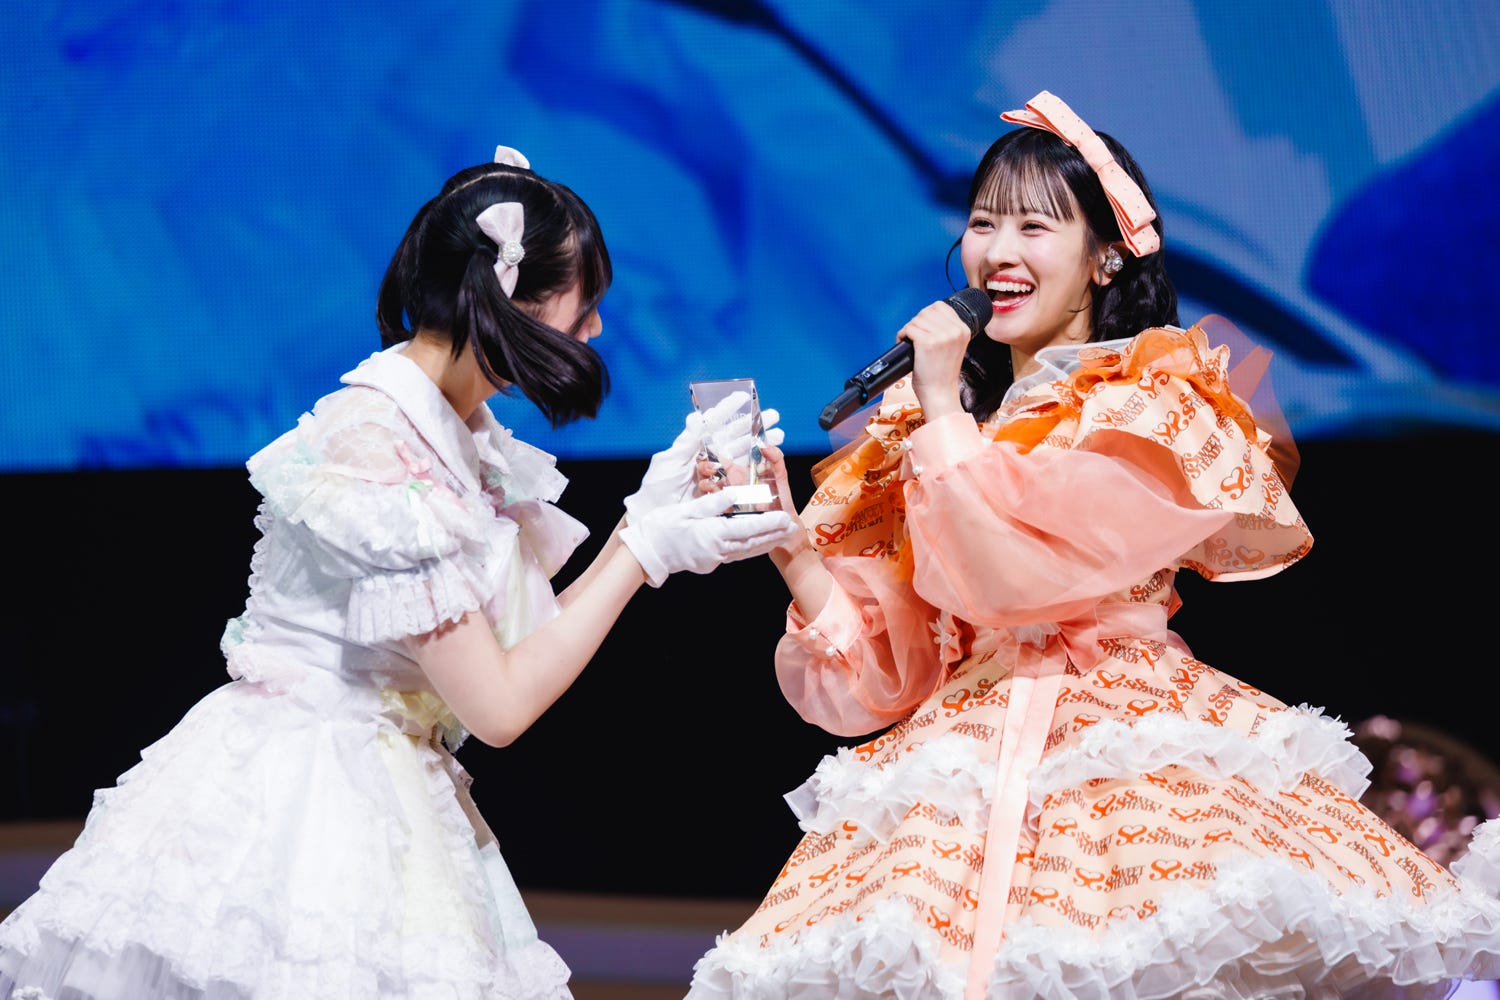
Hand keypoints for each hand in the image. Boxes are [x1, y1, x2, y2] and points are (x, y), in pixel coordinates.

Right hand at [618, 491, 803, 586]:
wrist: (647, 553)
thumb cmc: (662, 527)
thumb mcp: (687, 510)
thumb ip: (713, 503)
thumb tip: (734, 493)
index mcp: (713, 534)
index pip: (748, 527)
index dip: (769, 523)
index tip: (786, 518)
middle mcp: (718, 550)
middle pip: (753, 542)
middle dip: (774, 535)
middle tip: (793, 529)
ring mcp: (713, 559)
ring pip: (745, 551)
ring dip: (764, 543)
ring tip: (781, 537)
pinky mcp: (708, 564)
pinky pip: (734, 555)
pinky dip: (748, 548)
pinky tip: (755, 544)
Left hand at [622, 393, 783, 521]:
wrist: (656, 521)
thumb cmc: (656, 490)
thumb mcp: (668, 463)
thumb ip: (686, 441)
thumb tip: (697, 416)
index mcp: (694, 446)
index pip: (714, 423)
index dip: (729, 409)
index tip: (745, 396)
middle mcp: (708, 458)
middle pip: (735, 437)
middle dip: (755, 426)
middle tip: (774, 416)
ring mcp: (717, 475)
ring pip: (744, 454)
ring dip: (762, 444)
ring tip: (779, 436)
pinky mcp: (724, 492)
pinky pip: (743, 478)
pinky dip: (758, 469)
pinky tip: (771, 463)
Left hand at [900, 299, 972, 421]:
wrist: (940, 393)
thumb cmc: (941, 374)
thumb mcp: (953, 346)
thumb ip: (946, 330)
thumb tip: (926, 316)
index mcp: (964, 329)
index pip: (940, 306)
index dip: (926, 315)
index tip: (923, 328)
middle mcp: (955, 331)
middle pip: (926, 311)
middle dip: (916, 323)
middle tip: (913, 337)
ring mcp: (942, 336)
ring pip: (916, 319)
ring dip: (908, 329)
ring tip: (909, 342)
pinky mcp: (928, 342)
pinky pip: (909, 329)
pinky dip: (902, 335)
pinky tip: (904, 344)